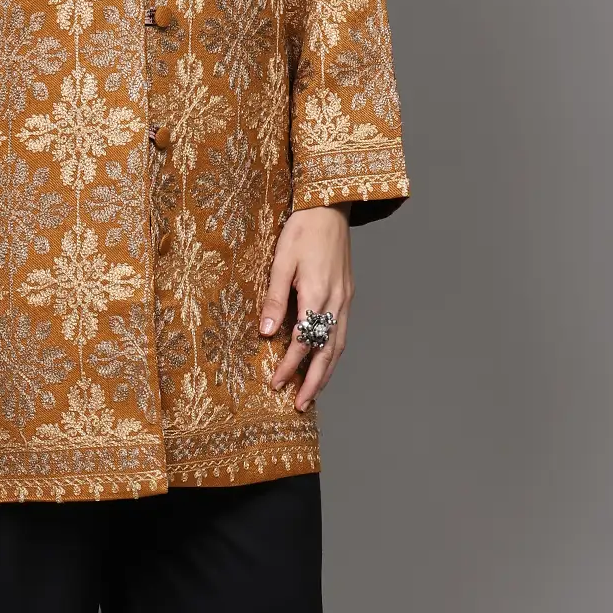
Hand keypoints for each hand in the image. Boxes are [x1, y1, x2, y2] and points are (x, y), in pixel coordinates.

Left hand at [260, 204, 352, 411]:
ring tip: (314, 393)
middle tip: (301, 406)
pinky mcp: (347, 294)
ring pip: (338, 345)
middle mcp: (336, 301)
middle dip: (314, 382)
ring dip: (327, 372)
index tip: (275, 384)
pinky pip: (342, 332)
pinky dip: (334, 352)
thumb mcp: (280, 261)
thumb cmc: (302, 230)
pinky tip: (325, 361)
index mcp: (317, 294)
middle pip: (327, 352)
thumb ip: (274, 298)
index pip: (302, 341)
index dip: (289, 365)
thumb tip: (266, 332)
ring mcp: (345, 299)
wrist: (330, 206)